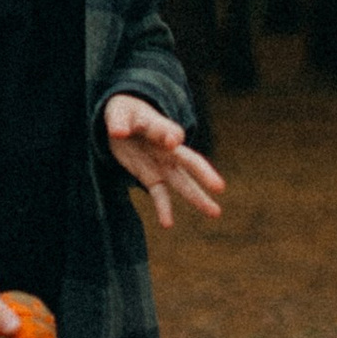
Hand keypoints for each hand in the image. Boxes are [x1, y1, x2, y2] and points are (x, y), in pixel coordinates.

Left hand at [104, 95, 224, 230]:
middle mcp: (167, 148)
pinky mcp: (151, 177)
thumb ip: (118, 123)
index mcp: (159, 126)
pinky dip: (164, 209)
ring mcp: (162, 164)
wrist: (124, 121)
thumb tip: (117, 132)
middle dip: (203, 174)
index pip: (168, 131)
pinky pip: (160, 194)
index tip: (174, 140)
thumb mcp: (118, 114)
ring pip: (183, 182)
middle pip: (189, 161)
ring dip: (198, 198)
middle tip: (219, 187)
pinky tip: (167, 224)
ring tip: (215, 213)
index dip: (170, 135)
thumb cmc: (124, 113)